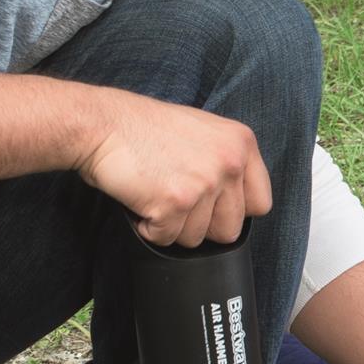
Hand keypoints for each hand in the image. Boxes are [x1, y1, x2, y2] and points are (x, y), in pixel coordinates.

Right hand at [72, 88, 270, 246]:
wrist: (103, 124)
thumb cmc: (144, 127)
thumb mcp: (203, 130)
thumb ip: (226, 161)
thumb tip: (236, 202)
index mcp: (241, 144)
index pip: (260, 204)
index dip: (232, 211)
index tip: (211, 205)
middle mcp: (229, 163)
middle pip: (230, 229)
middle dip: (200, 224)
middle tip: (176, 199)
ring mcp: (204, 184)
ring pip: (196, 238)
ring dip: (172, 225)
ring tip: (156, 193)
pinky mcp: (175, 203)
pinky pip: (167, 239)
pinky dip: (149, 228)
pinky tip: (142, 200)